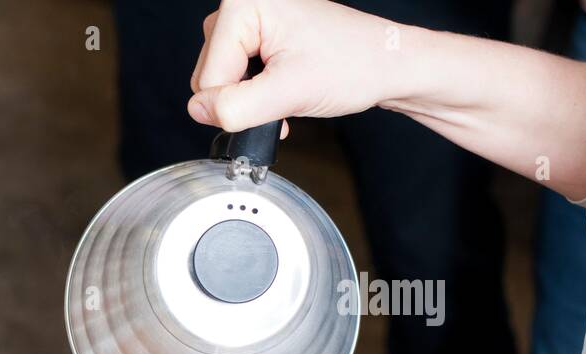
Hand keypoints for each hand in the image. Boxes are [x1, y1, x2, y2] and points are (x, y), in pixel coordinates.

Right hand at [188, 0, 402, 132]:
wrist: (386, 64)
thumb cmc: (353, 66)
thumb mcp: (289, 94)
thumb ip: (235, 107)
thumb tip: (198, 111)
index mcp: (245, 4)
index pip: (207, 76)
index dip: (236, 101)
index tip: (274, 97)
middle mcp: (243, 3)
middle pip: (208, 75)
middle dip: (241, 97)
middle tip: (281, 94)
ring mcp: (249, 17)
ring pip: (219, 78)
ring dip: (248, 97)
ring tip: (285, 89)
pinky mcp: (256, 31)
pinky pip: (233, 73)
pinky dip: (253, 91)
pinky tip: (279, 89)